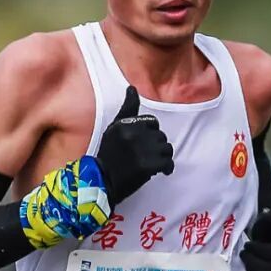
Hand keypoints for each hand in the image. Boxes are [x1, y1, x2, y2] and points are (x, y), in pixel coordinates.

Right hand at [95, 85, 173, 204]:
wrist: (102, 182)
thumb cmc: (109, 155)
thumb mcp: (114, 128)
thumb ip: (127, 109)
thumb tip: (133, 88)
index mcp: (125, 124)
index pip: (152, 123)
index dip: (150, 134)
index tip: (142, 144)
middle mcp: (133, 134)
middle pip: (160, 136)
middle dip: (156, 146)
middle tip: (146, 156)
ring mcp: (141, 151)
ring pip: (167, 148)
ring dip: (162, 157)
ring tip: (153, 163)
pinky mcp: (147, 166)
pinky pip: (168, 162)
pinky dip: (167, 168)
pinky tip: (161, 171)